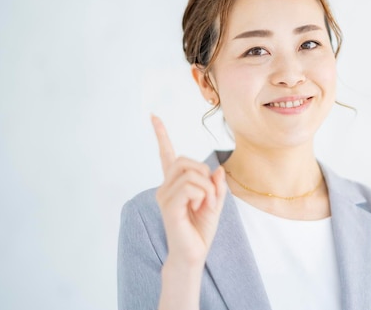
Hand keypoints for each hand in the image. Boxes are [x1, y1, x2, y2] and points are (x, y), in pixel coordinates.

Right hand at [152, 115, 226, 267]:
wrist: (194, 253)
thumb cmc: (200, 229)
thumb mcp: (215, 202)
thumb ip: (216, 185)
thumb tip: (217, 170)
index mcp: (175, 183)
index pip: (165, 154)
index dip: (160, 134)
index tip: (153, 116)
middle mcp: (165, 187)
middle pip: (183, 160)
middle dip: (203, 172)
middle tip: (210, 193)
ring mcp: (164, 196)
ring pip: (190, 173)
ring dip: (207, 187)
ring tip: (206, 204)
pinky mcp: (169, 206)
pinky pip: (190, 187)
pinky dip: (203, 195)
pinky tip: (199, 208)